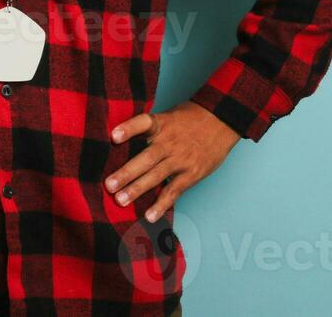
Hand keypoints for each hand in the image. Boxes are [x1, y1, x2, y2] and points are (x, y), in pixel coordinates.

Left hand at [104, 101, 240, 222]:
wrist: (222, 121)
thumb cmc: (190, 118)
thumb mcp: (169, 115)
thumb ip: (150, 128)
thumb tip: (121, 139)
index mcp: (162, 124)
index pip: (143, 123)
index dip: (128, 129)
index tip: (113, 136)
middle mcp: (170, 142)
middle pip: (146, 158)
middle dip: (127, 172)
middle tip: (109, 185)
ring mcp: (181, 159)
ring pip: (157, 175)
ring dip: (138, 189)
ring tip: (121, 200)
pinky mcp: (191, 174)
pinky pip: (174, 190)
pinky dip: (161, 204)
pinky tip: (149, 215)